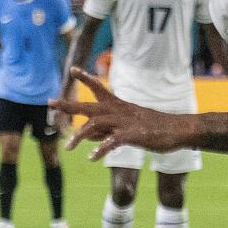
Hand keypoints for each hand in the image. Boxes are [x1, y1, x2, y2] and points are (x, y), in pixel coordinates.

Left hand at [50, 69, 190, 161]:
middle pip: (89, 106)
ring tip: (68, 147)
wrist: (178, 129)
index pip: (99, 88)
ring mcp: (125, 122)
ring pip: (96, 124)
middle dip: (68, 105)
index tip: (72, 69)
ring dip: (79, 135)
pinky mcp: (133, 135)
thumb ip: (105, 130)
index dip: (86, 79)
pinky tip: (92, 158)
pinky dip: (101, 150)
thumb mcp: (126, 127)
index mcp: (118, 106)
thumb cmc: (153, 128)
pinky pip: (112, 142)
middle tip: (49, 103)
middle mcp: (118, 111)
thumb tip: (86, 136)